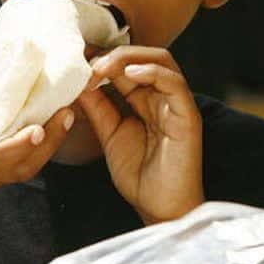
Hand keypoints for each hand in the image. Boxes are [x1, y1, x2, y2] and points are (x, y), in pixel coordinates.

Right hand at [0, 85, 73, 210]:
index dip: (20, 145)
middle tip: (67, 113)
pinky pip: (6, 175)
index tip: (40, 126)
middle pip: (17, 169)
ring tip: (59, 119)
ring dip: (41, 149)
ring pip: (16, 174)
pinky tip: (33, 133)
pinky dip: (23, 154)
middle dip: (48, 143)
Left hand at [77, 47, 203, 224]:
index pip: (127, 65)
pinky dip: (153, 72)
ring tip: (102, 67)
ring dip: (129, 58)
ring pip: (161, 61)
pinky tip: (131, 73)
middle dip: (113, 54)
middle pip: (144, 56)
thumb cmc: (139, 175)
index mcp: (146, 100)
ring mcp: (177, 105)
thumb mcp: (109, 134)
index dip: (102, 58)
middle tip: (87, 63)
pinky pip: (175, 84)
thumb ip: (98, 107)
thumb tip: (79, 81)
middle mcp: (163, 97)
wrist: (160, 209)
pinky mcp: (188, 116)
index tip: (76, 61)